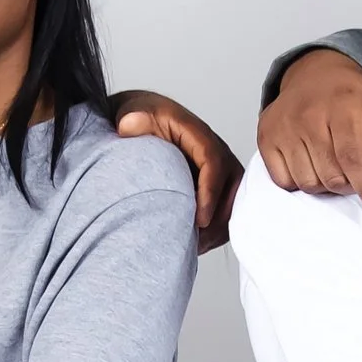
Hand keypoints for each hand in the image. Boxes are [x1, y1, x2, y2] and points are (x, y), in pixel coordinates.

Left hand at [111, 90, 238, 252]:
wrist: (143, 121)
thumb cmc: (141, 121)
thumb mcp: (134, 116)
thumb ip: (134, 121)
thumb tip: (128, 125)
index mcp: (197, 134)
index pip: (213, 162)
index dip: (210, 192)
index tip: (199, 219)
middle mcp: (215, 150)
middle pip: (232, 185)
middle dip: (218, 218)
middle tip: (198, 241)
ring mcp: (220, 168)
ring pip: (234, 201)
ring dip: (219, 227)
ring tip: (197, 245)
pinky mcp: (218, 183)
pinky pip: (228, 208)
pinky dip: (217, 228)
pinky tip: (198, 242)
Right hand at [259, 50, 361, 212]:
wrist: (314, 71)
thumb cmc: (348, 94)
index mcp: (340, 107)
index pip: (353, 159)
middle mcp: (308, 116)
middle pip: (330, 177)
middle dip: (347, 186)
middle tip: (354, 176)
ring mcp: (283, 127)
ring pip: (307, 183)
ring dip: (324, 186)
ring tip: (332, 168)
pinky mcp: (266, 137)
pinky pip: (283, 180)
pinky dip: (299, 182)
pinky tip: (310, 166)